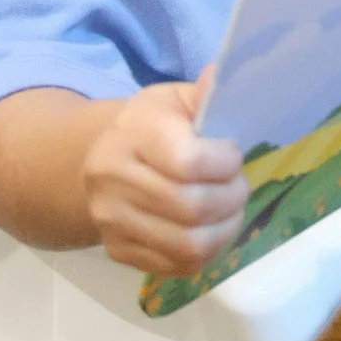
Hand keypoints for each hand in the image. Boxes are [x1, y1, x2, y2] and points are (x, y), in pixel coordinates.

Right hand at [82, 76, 247, 275]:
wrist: (101, 161)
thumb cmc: (151, 126)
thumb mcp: (174, 99)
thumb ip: (203, 93)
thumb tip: (221, 74)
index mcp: (131, 132)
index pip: (187, 161)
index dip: (224, 163)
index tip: (232, 154)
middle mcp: (112, 179)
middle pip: (191, 207)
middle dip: (231, 198)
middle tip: (239, 186)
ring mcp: (112, 221)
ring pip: (188, 244)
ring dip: (225, 229)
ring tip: (230, 209)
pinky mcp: (119, 252)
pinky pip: (178, 266)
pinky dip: (208, 252)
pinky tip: (212, 228)